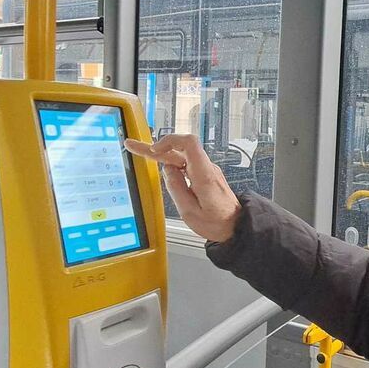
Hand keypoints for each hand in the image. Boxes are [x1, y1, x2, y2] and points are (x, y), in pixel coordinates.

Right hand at [125, 135, 241, 242]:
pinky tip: (159, 164)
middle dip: (155, 147)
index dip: (169, 142)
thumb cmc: (217, 222)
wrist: (235, 226)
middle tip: (133, 145)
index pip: (189, 144)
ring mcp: (206, 170)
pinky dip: (170, 162)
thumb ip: (176, 189)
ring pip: (181, 156)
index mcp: (204, 175)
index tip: (153, 150)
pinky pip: (185, 163)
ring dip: (161, 154)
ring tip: (140, 151)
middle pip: (180, 149)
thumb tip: (167, 170)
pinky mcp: (204, 175)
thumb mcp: (190, 212)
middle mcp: (206, 168)